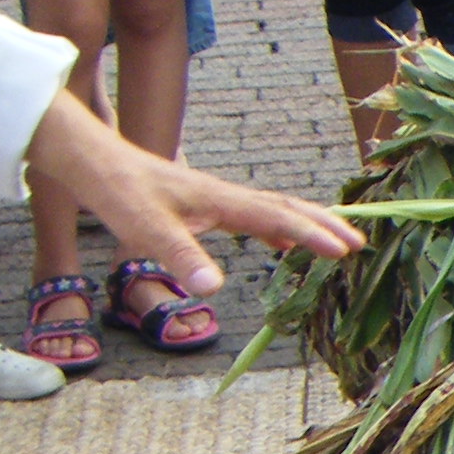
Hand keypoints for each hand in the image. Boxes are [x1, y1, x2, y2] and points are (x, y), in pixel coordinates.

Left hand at [25, 91, 362, 291]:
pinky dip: (280, 226)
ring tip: (337, 240)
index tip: (345, 251)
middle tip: (359, 243)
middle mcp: (226, 196)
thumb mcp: (146, 230)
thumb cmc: (119, 193)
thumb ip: (181, 258)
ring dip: (308, 222)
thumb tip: (214, 290)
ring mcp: (218, 198)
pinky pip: (256, 213)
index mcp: (220, 201)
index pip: (276, 217)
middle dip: (326, 224)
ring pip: (275, 207)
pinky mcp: (206, 202)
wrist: (93, 162)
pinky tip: (282, 242)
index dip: (312, 234)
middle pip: (287, 206)